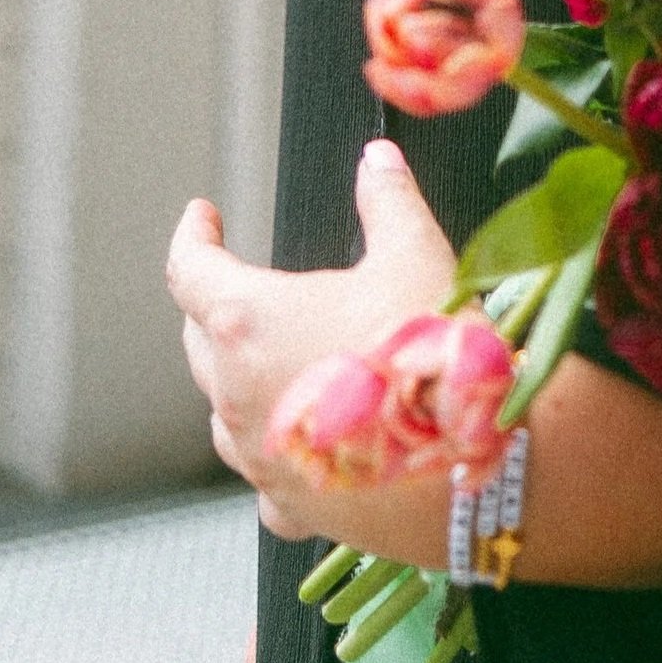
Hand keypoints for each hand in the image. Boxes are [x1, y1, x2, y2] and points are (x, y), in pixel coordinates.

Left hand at [166, 139, 456, 539]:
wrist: (471, 465)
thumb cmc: (433, 357)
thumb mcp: (416, 256)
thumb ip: (388, 201)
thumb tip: (377, 161)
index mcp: (249, 322)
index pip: (189, 270)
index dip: (194, 235)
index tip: (202, 217)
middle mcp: (236, 392)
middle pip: (199, 340)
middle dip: (217, 305)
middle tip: (249, 284)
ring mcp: (258, 455)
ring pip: (223, 410)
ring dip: (241, 378)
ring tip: (279, 359)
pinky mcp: (289, 502)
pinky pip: (263, 474)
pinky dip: (276, 450)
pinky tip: (306, 441)